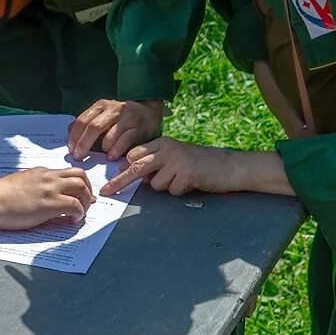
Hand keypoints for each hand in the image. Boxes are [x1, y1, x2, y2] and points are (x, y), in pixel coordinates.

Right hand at [0, 167, 94, 228]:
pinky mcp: (51, 203)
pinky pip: (76, 206)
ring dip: (86, 200)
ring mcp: (51, 189)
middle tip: (86, 202)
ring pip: (82, 187)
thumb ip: (33, 185)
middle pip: (80, 175)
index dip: (77, 184)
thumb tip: (40, 196)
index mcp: (41, 172)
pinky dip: (79, 214)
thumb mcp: (20, 184)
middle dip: (87, 188)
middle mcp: (49, 177)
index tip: (79, 195)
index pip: (66, 173)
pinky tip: (73, 220)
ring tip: (81, 212)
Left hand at [68, 98, 164, 159]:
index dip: (75, 136)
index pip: (83, 120)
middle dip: (84, 144)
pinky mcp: (138, 127)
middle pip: (94, 127)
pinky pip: (125, 141)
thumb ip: (88, 122)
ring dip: (102, 148)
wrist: (148, 112)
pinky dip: (116, 150)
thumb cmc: (121, 117)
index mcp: (101, 105)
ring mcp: (127, 118)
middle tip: (78, 157)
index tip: (70, 149)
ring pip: (110, 135)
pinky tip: (112, 157)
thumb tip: (69, 131)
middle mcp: (113, 109)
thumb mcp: (103, 115)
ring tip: (101, 156)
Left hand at [102, 140, 290, 197]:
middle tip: (107, 192)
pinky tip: (192, 183)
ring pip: (155, 183)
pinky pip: (172, 190)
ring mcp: (177, 160)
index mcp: (162, 142)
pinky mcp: (187, 172)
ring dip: (166, 187)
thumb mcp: (174, 158)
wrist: (228, 166)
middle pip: (136, 166)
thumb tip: (134, 176)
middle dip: (120, 181)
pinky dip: (180, 191)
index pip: (134, 155)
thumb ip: (156, 163)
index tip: (110, 182)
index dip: (124, 169)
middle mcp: (167, 148)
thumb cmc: (199, 164)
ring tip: (182, 180)